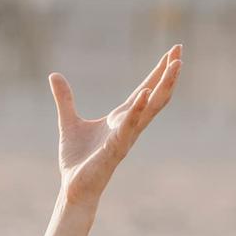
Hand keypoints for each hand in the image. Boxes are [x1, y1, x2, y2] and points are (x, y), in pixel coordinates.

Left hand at [48, 44, 182, 209]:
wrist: (73, 186)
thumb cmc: (77, 159)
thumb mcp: (69, 121)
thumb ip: (64, 99)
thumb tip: (54, 75)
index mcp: (121, 118)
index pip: (144, 89)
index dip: (158, 71)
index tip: (172, 52)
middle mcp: (129, 125)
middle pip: (155, 94)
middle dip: (168, 73)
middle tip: (180, 49)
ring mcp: (126, 136)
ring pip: (151, 107)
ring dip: (163, 85)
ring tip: (175, 65)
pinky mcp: (116, 148)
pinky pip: (129, 126)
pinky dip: (137, 110)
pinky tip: (144, 93)